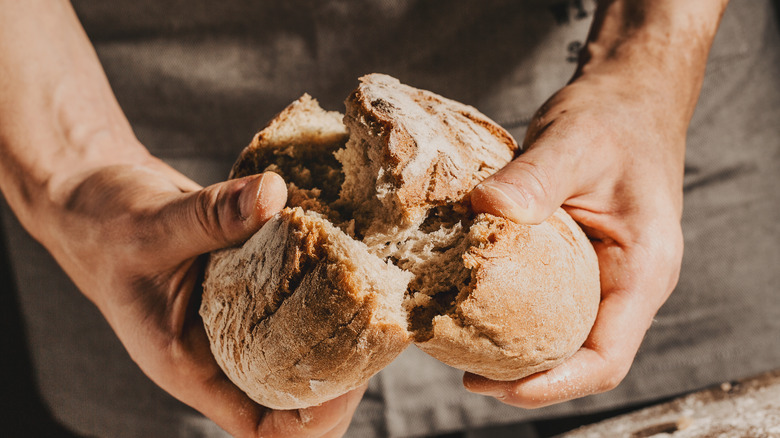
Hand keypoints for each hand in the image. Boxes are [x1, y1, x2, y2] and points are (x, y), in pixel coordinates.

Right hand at [49, 157, 364, 436]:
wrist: (95, 200)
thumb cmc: (105, 227)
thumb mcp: (151, 225)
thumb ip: (211, 216)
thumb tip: (273, 195)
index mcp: (192, 366)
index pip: (261, 426)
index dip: (310, 418)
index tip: (349, 377)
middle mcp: (222, 350)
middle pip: (296, 392)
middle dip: (342, 371)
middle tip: (376, 324)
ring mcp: (239, 318)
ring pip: (302, 344)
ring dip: (339, 324)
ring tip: (373, 290)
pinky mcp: (251, 283)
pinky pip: (295, 295)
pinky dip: (323, 281)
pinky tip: (349, 252)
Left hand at [463, 0, 727, 407]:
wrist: (627, 98)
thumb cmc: (614, 119)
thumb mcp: (575, 142)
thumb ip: (534, 178)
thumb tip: (483, 208)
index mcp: (643, 270)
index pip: (605, 357)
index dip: (553, 384)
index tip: (497, 386)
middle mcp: (626, 283)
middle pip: (580, 358)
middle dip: (526, 377)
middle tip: (465, 374)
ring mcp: (603, 275)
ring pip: (563, 335)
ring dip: (517, 351)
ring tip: (461, 349)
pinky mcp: (578, 260)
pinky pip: (549, 303)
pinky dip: (513, 314)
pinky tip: (472, 306)